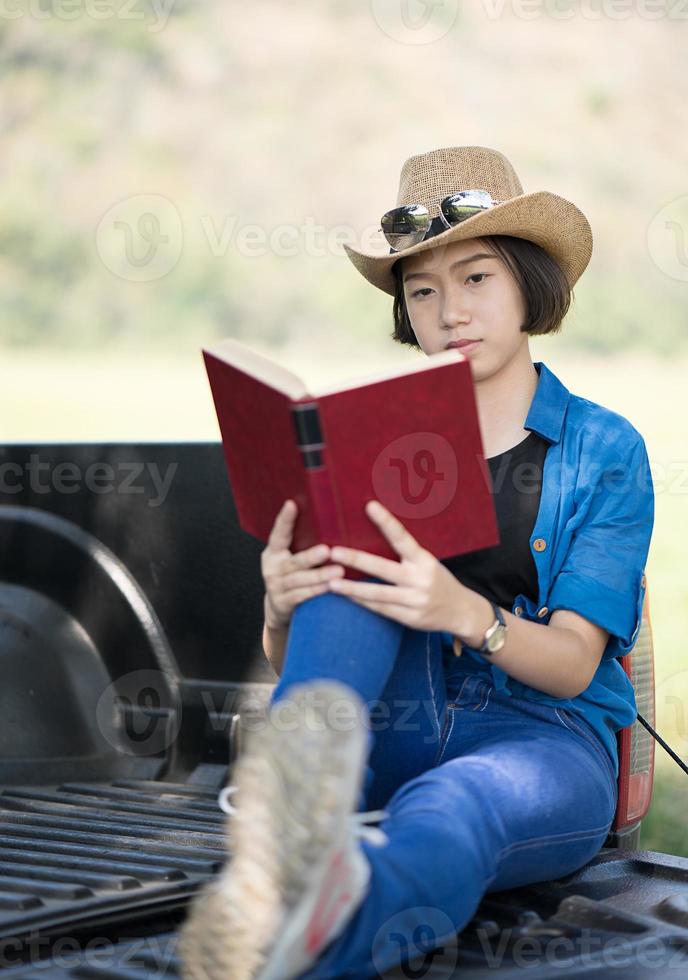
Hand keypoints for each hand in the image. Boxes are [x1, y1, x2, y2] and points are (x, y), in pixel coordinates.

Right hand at [261, 500, 344, 630]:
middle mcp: (273, 567)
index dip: (284, 520)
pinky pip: (301, 596)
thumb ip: (305, 543)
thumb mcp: (292, 558)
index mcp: (274, 552)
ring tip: (338, 571)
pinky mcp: (283, 602)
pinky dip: (316, 591)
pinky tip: (331, 587)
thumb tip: (331, 520)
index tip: (291, 504)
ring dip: (319, 576)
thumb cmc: (294, 575)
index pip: (279, 533)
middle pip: (293, 561)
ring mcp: (276, 586)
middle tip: (327, 550)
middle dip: (310, 557)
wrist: (279, 607)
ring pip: (299, 580)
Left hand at [327, 499, 470, 632]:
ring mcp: (415, 600)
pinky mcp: (411, 618)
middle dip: (357, 560)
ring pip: (378, 594)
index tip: (370, 506)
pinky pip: (382, 609)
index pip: (402, 537)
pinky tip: (347, 598)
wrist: (461, 611)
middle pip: (384, 568)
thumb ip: (405, 553)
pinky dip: (363, 603)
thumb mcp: (426, 562)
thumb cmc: (436, 580)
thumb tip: (374, 535)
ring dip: (352, 589)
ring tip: (331, 584)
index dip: (387, 522)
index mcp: (424, 560)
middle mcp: (420, 579)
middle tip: (334, 552)